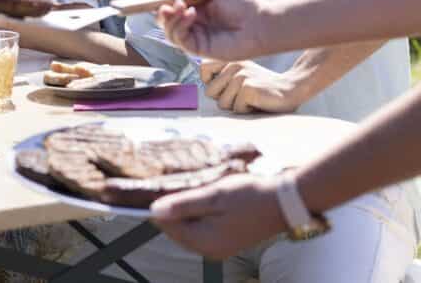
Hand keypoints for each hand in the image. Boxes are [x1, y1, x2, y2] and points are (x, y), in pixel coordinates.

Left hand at [151, 173, 285, 260]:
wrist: (283, 203)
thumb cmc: (249, 197)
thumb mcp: (212, 196)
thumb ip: (182, 205)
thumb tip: (154, 211)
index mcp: (204, 241)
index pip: (168, 226)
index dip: (161, 207)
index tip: (160, 188)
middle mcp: (210, 251)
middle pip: (177, 231)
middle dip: (174, 211)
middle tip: (179, 187)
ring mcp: (220, 249)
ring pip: (189, 231)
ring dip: (186, 213)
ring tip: (195, 192)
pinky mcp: (228, 242)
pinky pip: (202, 231)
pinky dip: (198, 217)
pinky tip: (205, 202)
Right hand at [155, 0, 270, 60]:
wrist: (261, 23)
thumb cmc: (244, 5)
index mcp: (196, 8)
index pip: (172, 6)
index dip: (163, 2)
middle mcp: (193, 23)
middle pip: (166, 20)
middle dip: (163, 11)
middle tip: (170, 2)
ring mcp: (195, 36)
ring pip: (169, 31)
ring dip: (170, 18)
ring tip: (181, 6)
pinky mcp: (199, 48)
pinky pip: (180, 39)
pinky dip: (180, 25)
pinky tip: (190, 14)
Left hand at [201, 59, 303, 113]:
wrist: (291, 90)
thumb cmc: (262, 87)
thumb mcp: (238, 76)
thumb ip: (220, 77)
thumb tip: (202, 87)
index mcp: (229, 59)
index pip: (203, 69)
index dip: (212, 83)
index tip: (227, 86)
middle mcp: (233, 65)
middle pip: (210, 92)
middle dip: (224, 98)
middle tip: (243, 94)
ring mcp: (241, 76)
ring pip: (222, 103)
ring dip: (237, 106)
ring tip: (252, 97)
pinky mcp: (248, 88)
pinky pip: (237, 108)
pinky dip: (247, 110)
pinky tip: (258, 101)